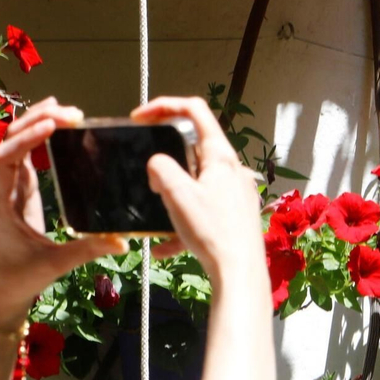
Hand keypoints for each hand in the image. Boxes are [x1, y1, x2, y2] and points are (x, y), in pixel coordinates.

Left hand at [0, 97, 126, 323]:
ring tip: (64, 110)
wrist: (1, 292)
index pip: (5, 160)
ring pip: (15, 145)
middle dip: (35, 122)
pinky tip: (56, 127)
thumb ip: (87, 250)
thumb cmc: (20, 278)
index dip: (26, 139)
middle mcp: (3, 189)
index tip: (52, 127)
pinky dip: (38, 138)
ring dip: (35, 124)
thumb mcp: (54, 265)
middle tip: (70, 113)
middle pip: (9, 143)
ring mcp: (12, 189)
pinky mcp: (22, 193)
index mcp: (2, 203)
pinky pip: (26, 157)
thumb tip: (123, 241)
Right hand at [132, 96, 263, 287]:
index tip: (139, 117)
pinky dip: (182, 223)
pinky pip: (202, 211)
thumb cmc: (213, 232)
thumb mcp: (177, 194)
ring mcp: (235, 193)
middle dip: (166, 158)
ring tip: (160, 210)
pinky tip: (165, 248)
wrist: (240, 273)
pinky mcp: (234, 216)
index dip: (164, 106)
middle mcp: (232, 170)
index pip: (194, 110)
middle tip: (149, 176)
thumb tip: (158, 165)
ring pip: (196, 182)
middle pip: (194, 148)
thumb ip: (161, 168)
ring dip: (173, 193)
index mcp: (221, 156)